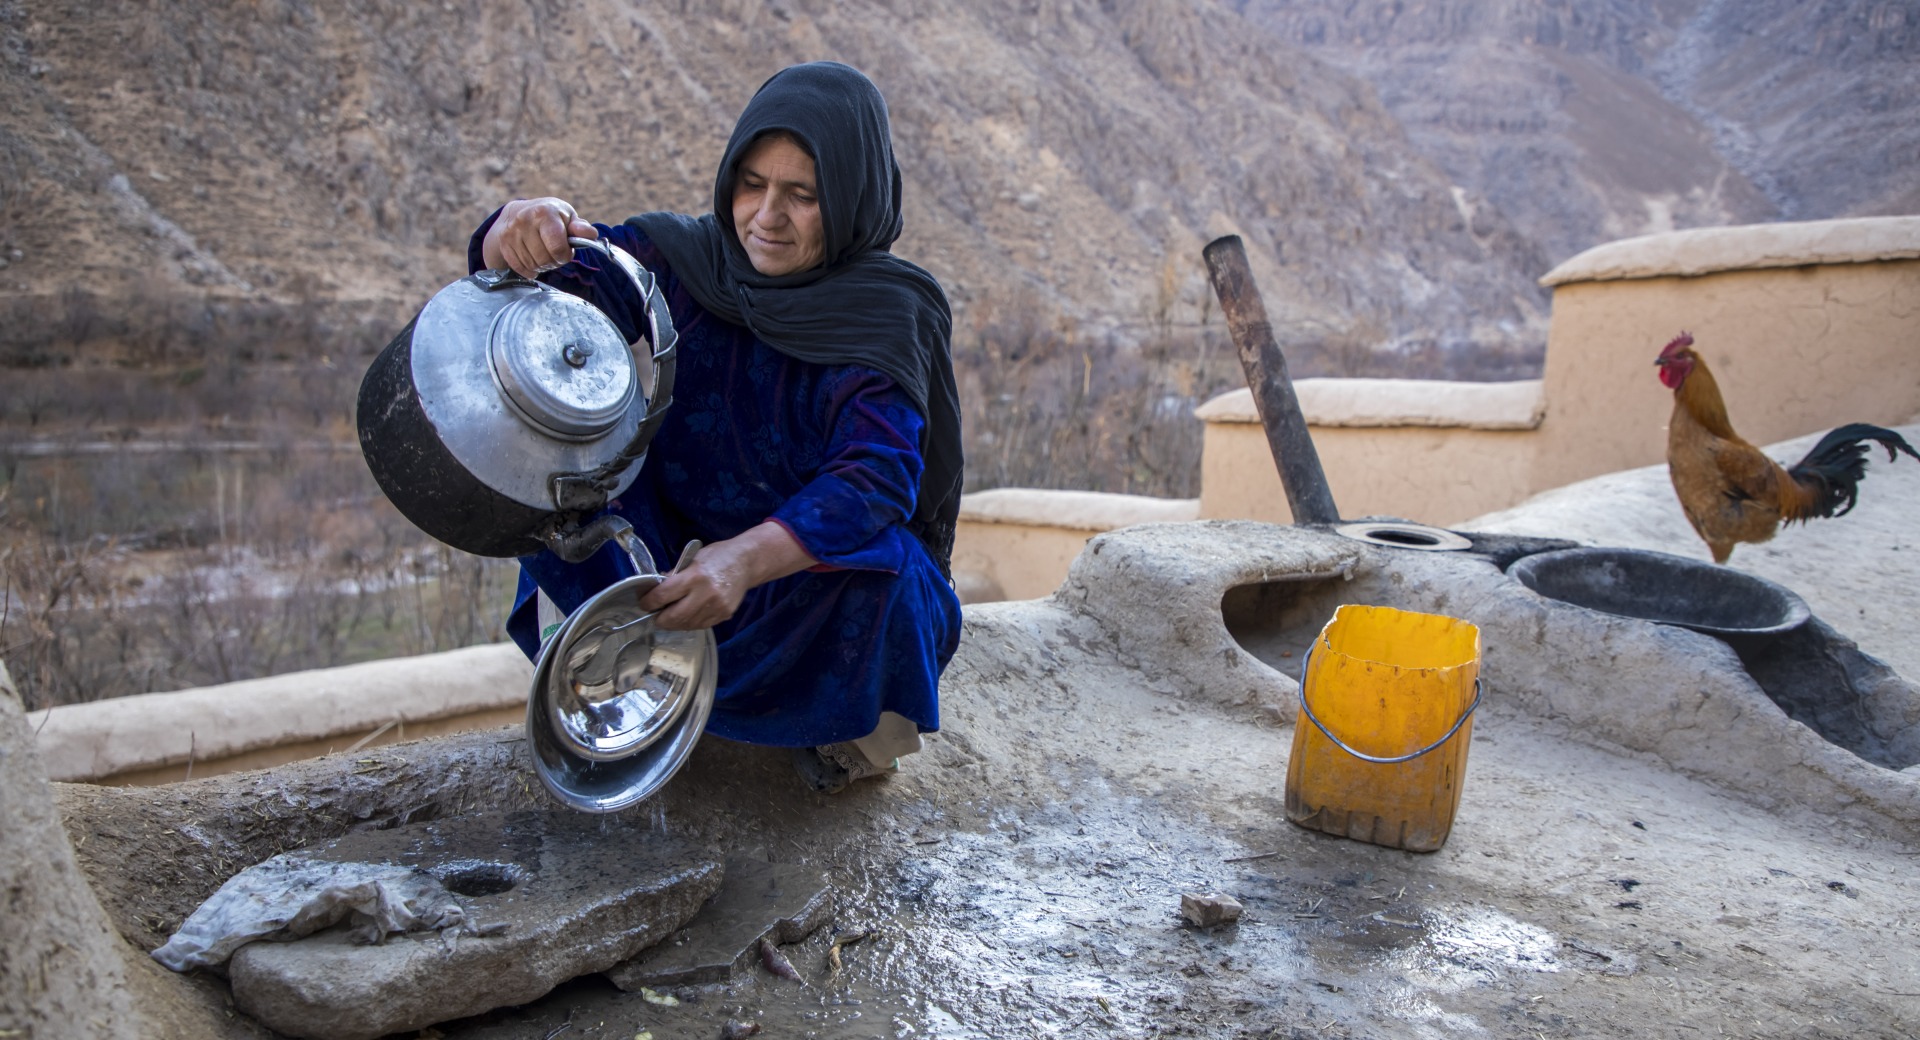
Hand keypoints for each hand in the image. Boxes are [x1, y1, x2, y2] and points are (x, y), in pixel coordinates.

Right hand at [482, 197, 597, 278]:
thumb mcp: (567, 217)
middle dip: (554, 261)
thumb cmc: (549, 216)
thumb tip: (591, 234)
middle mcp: (525, 220)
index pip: (558, 248)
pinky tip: (532, 258)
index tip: (566, 251)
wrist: (517, 212)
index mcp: (545, 212)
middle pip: (545, 260)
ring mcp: (511, 233)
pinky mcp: (504, 244)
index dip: (565, 255)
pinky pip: (520, 268)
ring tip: (543, 253)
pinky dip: (530, 269)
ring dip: (542, 265)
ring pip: (533, 266)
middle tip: (554, 253)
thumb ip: (580, 228)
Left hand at [638, 523, 816, 629]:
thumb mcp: (693, 559)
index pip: (664, 595)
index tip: (644, 603)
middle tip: (655, 615)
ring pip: (687, 624)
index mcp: (695, 576)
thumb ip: (675, 575)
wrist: (747, 562)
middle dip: (660, 618)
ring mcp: (716, 607)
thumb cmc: (718, 556)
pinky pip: (701, 625)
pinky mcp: (724, 615)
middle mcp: (705, 594)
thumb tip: (656, 589)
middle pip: (673, 617)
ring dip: (674, 623)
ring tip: (669, 617)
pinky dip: (690, 623)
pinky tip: (686, 617)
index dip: (649, 602)